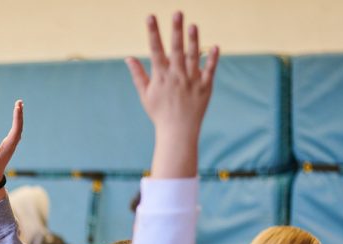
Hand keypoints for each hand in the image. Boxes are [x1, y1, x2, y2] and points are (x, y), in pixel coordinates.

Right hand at [0, 100, 22, 206]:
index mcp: (9, 145)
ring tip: (18, 107)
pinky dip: (16, 124)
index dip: (17, 117)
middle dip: (20, 114)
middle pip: (19, 127)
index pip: (16, 128)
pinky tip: (16, 120)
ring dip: (19, 118)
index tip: (17, 106)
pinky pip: (15, 133)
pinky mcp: (8, 147)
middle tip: (19, 102)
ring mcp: (11, 146)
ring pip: (18, 130)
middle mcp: (12, 145)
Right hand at [126, 12, 218, 177]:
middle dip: (176, 30)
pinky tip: (214, 46)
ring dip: (193, 40)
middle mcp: (176, 76)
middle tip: (177, 12)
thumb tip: (128, 58)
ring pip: (193, 56)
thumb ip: (138, 74)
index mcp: (161, 76)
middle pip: (176, 49)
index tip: (150, 17)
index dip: (153, 32)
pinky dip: (212, 59)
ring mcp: (191, 81)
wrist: (177, 132)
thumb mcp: (145, 94)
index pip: (155, 50)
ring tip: (193, 25)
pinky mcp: (205, 87)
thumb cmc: (159, 113)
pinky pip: (209, 70)